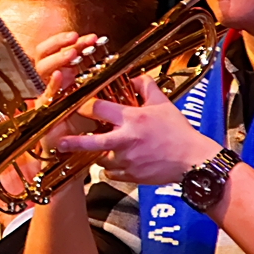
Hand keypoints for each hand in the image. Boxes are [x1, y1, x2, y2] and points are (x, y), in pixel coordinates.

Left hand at [54, 75, 220, 185]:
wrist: (194, 161)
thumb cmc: (179, 133)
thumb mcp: (163, 104)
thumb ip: (145, 87)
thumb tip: (133, 77)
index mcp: (132, 120)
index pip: (98, 109)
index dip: (85, 106)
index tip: (77, 105)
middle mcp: (126, 140)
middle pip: (90, 142)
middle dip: (72, 142)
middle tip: (59, 141)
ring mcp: (127, 160)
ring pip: (99, 159)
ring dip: (98, 154)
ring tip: (104, 148)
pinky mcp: (130, 176)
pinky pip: (110, 173)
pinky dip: (111, 168)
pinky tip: (118, 160)